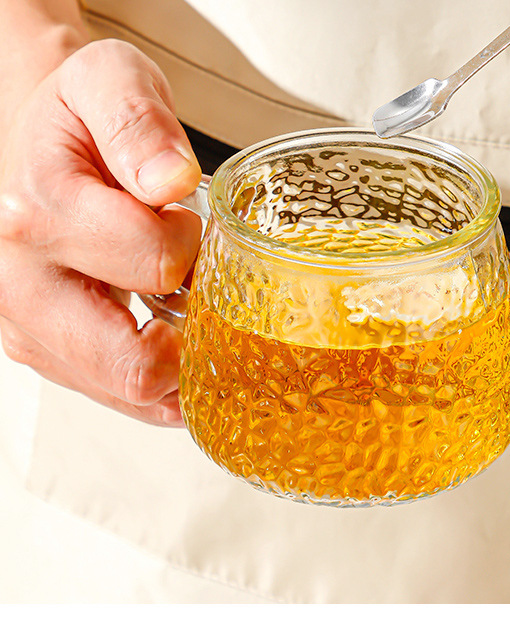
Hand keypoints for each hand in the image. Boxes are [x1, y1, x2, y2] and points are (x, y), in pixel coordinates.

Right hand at [0, 39, 201, 425]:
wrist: (38, 149)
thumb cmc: (79, 123)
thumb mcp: (109, 81)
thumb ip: (138, 120)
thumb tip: (169, 180)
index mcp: (38, 213)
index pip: (155, 264)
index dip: (194, 247)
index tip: (188, 225)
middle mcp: (20, 282)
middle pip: (132, 364)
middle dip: (188, 334)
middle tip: (194, 288)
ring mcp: (29, 329)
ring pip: (131, 393)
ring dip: (178, 362)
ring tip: (181, 311)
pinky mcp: (46, 355)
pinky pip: (123, 397)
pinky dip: (161, 382)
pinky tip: (172, 343)